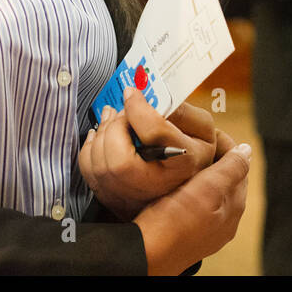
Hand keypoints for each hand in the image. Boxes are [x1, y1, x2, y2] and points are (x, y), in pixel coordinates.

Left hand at [78, 89, 216, 220]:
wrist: (190, 184)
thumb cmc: (193, 153)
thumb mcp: (202, 129)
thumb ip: (182, 112)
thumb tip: (149, 98)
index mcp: (182, 164)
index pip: (153, 134)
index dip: (137, 109)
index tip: (132, 93)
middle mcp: (155, 187)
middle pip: (119, 160)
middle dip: (115, 126)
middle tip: (123, 110)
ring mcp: (132, 196)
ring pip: (100, 166)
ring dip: (102, 133)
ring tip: (112, 117)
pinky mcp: (113, 198)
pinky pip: (90, 172)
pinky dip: (91, 147)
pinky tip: (102, 134)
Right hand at [133, 134, 250, 274]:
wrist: (146, 254)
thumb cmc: (175, 224)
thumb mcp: (207, 189)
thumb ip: (231, 169)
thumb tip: (247, 150)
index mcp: (234, 206)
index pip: (238, 164)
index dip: (225, 144)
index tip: (206, 132)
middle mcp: (224, 218)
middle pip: (224, 176)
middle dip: (212, 156)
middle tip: (191, 140)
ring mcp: (206, 226)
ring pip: (207, 187)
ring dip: (198, 170)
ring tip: (180, 157)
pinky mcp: (187, 229)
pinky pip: (193, 199)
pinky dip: (187, 185)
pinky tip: (173, 181)